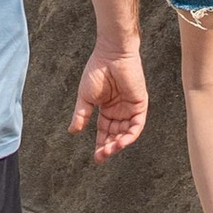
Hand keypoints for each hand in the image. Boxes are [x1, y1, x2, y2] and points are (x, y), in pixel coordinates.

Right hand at [69, 42, 147, 160]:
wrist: (111, 55)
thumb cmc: (97, 71)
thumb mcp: (86, 97)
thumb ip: (81, 115)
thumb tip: (72, 132)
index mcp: (107, 108)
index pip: (105, 132)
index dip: (100, 144)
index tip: (96, 158)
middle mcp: (119, 110)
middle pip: (115, 135)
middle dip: (109, 147)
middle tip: (101, 156)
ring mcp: (130, 108)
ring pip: (126, 133)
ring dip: (119, 144)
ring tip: (109, 151)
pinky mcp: (140, 104)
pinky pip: (137, 125)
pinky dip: (130, 135)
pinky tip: (121, 142)